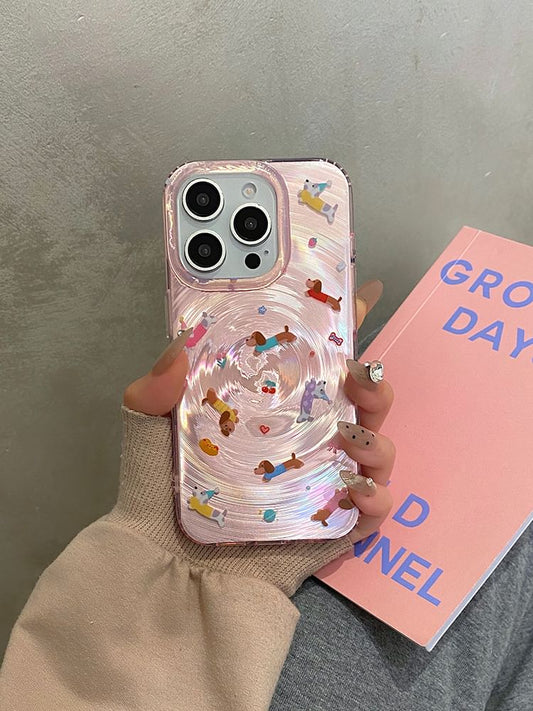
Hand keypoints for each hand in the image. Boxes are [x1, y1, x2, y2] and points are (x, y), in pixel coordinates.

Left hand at [118, 279, 393, 594]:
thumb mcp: (148, 433)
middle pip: (359, 401)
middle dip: (374, 381)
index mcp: (271, 407)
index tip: (363, 295)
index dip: (343, 327)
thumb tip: (179, 346)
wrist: (164, 574)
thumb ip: (154, 389)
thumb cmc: (160, 495)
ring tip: (354, 436)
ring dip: (379, 435)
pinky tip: (358, 490)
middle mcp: (304, 438)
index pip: (315, 360)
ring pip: (376, 447)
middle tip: (359, 376)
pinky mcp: (332, 525)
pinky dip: (379, 496)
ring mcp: (322, 480)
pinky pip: (374, 509)